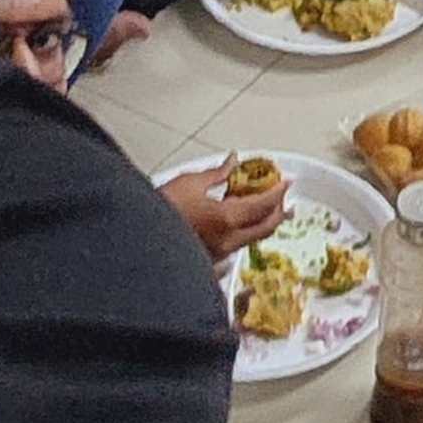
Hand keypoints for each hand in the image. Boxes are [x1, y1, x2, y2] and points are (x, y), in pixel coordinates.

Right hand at [161, 160, 289, 261]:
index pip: (265, 205)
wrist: (136, 240)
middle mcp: (227, 241)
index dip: (279, 191)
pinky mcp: (208, 260)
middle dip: (278, 210)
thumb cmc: (156, 212)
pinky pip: (236, 245)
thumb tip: (231, 162)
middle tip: (281, 197)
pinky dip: (245, 231)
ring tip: (264, 208)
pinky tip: (239, 222)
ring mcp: (219, 254)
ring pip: (252, 238)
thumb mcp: (189, 183)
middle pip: (266, 227)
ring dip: (262, 221)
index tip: (285, 182)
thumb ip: (217, 173)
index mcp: (227, 219)